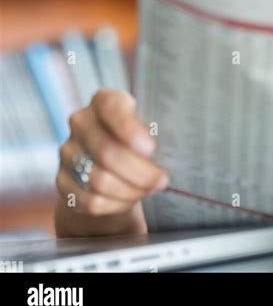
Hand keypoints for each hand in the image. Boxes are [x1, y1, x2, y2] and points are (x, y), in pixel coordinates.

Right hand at [56, 88, 168, 217]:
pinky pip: (90, 201)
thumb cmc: (136, 138)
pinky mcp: (63, 180)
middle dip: (140, 172)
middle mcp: (81, 122)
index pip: (111, 108)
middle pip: (107, 152)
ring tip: (148, 189)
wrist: (110, 161)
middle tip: (161, 179)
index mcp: (104, 100)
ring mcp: (68, 151)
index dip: (129, 129)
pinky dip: (115, 205)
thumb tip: (175, 149)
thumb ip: (156, 130)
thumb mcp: (147, 124)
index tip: (150, 149)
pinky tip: (130, 198)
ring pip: (99, 180)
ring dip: (130, 190)